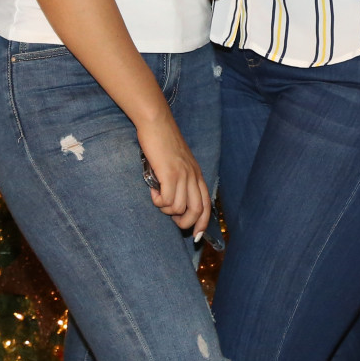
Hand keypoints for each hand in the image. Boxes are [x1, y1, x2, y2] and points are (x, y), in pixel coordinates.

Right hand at [137, 118, 212, 236]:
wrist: (157, 123)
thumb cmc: (164, 142)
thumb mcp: (179, 162)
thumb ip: (181, 178)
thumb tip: (175, 200)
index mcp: (197, 175)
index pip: (207, 205)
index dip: (202, 224)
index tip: (195, 237)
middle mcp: (193, 176)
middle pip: (197, 211)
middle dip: (184, 222)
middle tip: (171, 218)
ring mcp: (183, 175)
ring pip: (179, 208)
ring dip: (165, 210)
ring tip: (158, 198)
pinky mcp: (169, 174)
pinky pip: (166, 200)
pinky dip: (158, 201)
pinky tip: (153, 191)